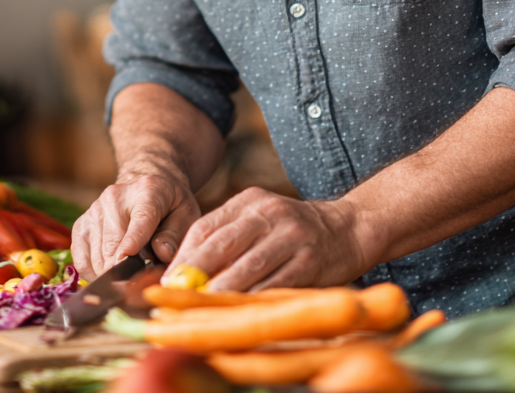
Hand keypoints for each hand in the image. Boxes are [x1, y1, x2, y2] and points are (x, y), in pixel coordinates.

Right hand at [71, 171, 200, 280]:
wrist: (145, 182)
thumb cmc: (168, 204)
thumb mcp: (185, 214)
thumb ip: (176, 234)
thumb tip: (162, 253)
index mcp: (148, 192)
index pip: (140, 220)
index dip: (132, 243)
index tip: (125, 263)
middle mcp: (115, 198)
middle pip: (113, 246)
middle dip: (125, 273)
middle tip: (139, 284)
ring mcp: (95, 210)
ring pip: (97, 258)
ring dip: (111, 275)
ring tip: (127, 273)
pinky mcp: (81, 223)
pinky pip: (81, 260)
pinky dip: (94, 273)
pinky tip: (110, 271)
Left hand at [167, 186, 365, 290]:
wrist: (346, 228)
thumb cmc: (291, 231)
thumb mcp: (259, 219)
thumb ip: (226, 237)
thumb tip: (182, 274)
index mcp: (250, 200)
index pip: (205, 226)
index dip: (183, 256)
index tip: (168, 282)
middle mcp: (269, 212)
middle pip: (222, 244)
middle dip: (195, 275)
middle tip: (177, 299)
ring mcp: (291, 235)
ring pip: (248, 267)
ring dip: (222, 292)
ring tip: (203, 309)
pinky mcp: (310, 259)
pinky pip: (276, 284)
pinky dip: (254, 301)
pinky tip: (240, 313)